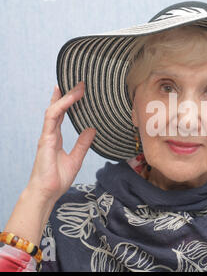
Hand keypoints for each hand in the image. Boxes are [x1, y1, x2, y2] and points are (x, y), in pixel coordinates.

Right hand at [27, 81, 95, 201]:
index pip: (60, 114)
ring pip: (54, 110)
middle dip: (67, 94)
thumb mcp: (76, 158)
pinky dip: (60, 107)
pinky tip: (70, 100)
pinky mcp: (46, 140)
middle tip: (79, 83)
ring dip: (66, 97)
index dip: (66, 101)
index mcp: (55, 137)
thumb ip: (82, 144)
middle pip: (57, 108)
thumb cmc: (58, 178)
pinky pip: (52, 118)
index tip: (76, 90)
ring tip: (78, 87)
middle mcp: (50, 134)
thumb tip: (92, 130)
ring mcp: (46, 136)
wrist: (47, 192)